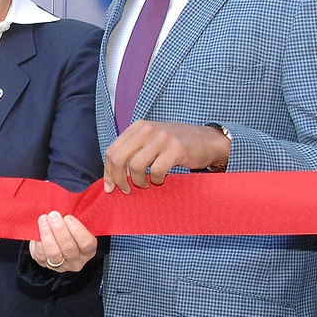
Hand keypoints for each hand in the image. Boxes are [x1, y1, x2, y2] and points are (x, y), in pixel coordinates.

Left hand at [28, 212, 97, 272]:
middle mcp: (76, 260)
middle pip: (69, 248)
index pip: (87, 243)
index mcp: (88, 250)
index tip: (68, 217)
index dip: (78, 231)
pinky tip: (37, 229)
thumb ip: (76, 219)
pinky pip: (40, 254)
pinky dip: (38, 241)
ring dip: (47, 234)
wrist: (56, 241)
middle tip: (54, 215)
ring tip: (43, 219)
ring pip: (54, 252)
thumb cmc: (69, 230)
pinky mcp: (46, 264)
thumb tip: (69, 202)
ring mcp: (61, 265)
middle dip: (60, 230)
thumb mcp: (77, 225)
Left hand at [102, 120, 228, 192]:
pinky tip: (160, 179)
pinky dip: (155, 180)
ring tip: (145, 184)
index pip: (112, 151)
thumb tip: (112, 178)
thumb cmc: (176, 145)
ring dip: (138, 181)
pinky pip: (155, 171)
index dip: (108, 171)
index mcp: (137, 127)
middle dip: (119, 179)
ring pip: (135, 167)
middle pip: (119, 159)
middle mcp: (147, 129)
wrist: (208, 140)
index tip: (111, 186)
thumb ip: (132, 153)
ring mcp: (162, 138)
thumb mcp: (151, 141)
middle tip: (126, 190)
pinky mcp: (175, 149)